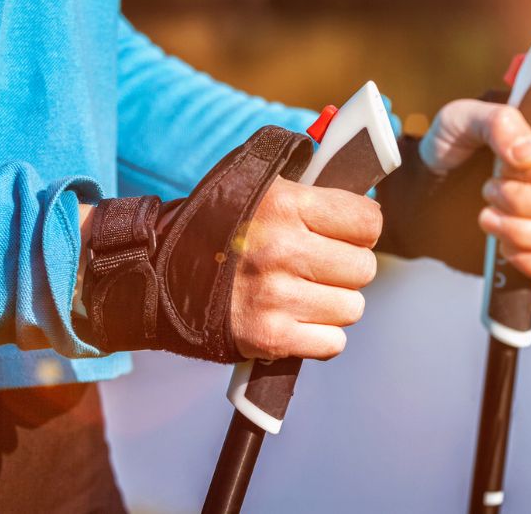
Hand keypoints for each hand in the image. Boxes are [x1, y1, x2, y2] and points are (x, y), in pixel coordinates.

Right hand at [230, 177, 381, 360]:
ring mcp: (276, 296)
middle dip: (346, 269)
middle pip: (363, 268)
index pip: (367, 222)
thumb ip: (313, 192)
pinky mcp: (270, 337)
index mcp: (285, 205)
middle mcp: (282, 249)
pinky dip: (319, 336)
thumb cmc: (221, 228)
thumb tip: (368, 209)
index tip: (343, 235)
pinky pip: (332, 342)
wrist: (162, 272)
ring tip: (302, 293)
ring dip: (334, 304)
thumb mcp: (260, 188)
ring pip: (352, 308)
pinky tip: (296, 319)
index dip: (359, 230)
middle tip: (317, 267)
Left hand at [420, 100, 530, 281]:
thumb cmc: (449, 145)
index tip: (503, 166)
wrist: (424, 188)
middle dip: (524, 200)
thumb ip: (498, 123)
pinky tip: (505, 250)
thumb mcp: (462, 119)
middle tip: (487, 190)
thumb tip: (529, 154)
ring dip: (522, 231)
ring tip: (485, 218)